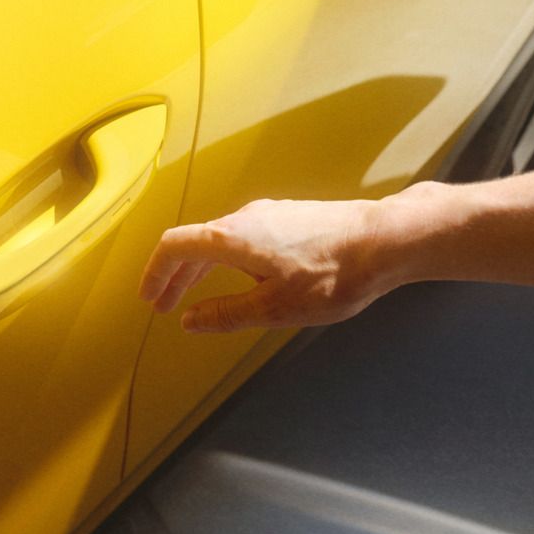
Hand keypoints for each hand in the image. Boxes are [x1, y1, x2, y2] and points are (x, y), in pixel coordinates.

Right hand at [139, 197, 398, 332]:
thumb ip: (226, 314)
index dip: (155, 273)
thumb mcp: (274, 308)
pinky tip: (240, 278)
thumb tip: (191, 319)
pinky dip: (226, 258)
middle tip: (164, 303)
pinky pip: (243, 235)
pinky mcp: (290, 216)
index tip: (149, 296)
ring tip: (195, 295)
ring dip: (201, 268)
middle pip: (195, 242)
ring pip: (220, 238)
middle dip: (175, 276)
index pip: (175, 247)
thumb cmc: (334, 274)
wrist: (383, 240)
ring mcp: (270, 213)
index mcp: (233, 238)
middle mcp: (247, 217)